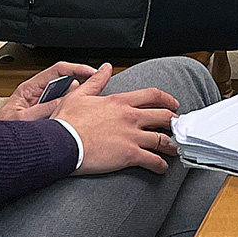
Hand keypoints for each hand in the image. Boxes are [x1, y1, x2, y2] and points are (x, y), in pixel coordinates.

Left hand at [0, 60, 99, 120]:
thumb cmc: (2, 130)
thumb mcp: (24, 119)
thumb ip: (44, 109)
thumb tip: (65, 102)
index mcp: (30, 88)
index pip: (58, 70)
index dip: (77, 69)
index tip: (92, 72)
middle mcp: (38, 94)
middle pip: (65, 83)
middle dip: (79, 88)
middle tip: (91, 95)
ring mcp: (42, 105)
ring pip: (65, 98)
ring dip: (72, 104)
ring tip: (78, 112)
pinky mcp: (46, 116)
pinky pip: (62, 111)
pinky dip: (68, 114)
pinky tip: (70, 122)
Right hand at [50, 64, 182, 174]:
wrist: (60, 143)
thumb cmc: (66, 122)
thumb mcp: (79, 95)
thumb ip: (96, 81)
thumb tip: (105, 67)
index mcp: (119, 102)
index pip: (152, 95)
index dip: (167, 99)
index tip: (173, 104)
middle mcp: (130, 117)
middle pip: (163, 116)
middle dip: (173, 122)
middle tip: (177, 126)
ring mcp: (132, 136)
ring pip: (162, 140)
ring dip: (171, 146)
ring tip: (175, 150)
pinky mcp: (129, 155)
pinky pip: (153, 160)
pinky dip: (160, 165)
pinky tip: (162, 168)